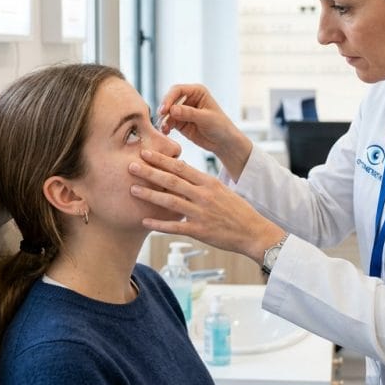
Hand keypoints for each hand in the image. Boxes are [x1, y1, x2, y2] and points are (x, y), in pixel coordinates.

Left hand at [129, 149, 284, 262]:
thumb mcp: (221, 189)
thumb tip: (182, 167)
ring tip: (133, 190)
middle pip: (171, 180)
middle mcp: (203, 195)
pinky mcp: (200, 230)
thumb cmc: (237, 210)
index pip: (180, 167)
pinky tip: (145, 221)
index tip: (145, 152)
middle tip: (131, 165)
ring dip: (149, 195)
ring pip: (170, 201)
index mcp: (208, 182)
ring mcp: (201, 213)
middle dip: (149, 172)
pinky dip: (159, 224)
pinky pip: (175, 227)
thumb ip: (200, 180)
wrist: (253, 231)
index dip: (161, 159)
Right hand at [156, 84, 252, 178]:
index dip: (169, 98)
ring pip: (167, 112)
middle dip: (164, 109)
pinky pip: (169, 122)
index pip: (178, 90)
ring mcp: (183, 111)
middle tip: (160, 118)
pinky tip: (165, 132)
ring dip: (163, 119)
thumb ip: (189, 113)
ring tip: (163, 129)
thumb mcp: (206, 118)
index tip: (165, 109)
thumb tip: (172, 109)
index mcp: (197, 91)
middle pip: (170, 99)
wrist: (224, 142)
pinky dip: (165, 126)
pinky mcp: (180, 122)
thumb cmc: (220, 126)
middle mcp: (188, 98)